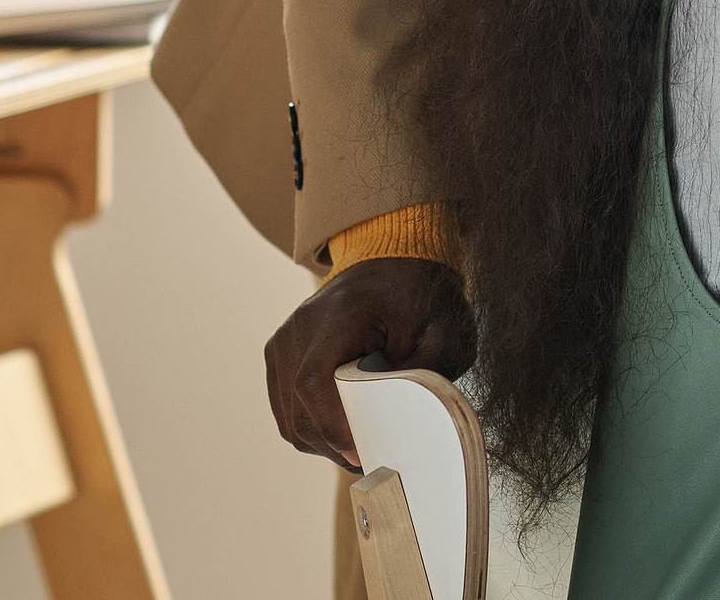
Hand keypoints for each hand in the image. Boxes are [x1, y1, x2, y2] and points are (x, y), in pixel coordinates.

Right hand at [264, 257, 475, 470]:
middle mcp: (299, 328)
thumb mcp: (439, 328)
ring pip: (287, 414)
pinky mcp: (280, 352)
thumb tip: (408, 422)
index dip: (330, 425)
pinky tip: (338, 431)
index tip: (357, 451)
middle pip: (297, 407)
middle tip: (368, 460)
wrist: (390, 258)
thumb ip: (426, 370)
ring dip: (318, 440)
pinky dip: (307, 425)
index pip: (312, 381)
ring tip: (356, 448)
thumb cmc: (417, 292)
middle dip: (330, 443)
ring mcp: (284, 340)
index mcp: (336, 316)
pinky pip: (284, 404)